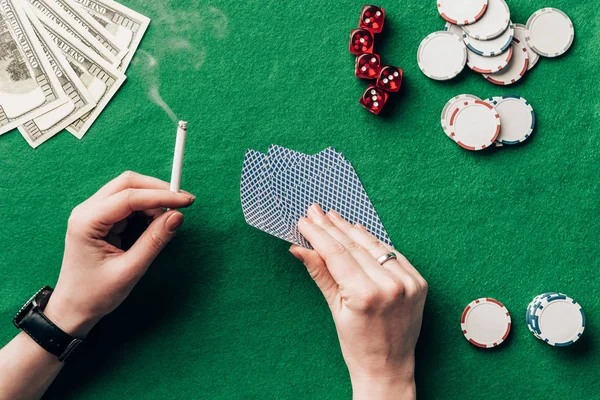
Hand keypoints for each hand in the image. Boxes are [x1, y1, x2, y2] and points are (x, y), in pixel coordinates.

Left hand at [43, 171, 194, 337]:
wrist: (74, 309)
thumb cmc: (95, 294)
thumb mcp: (130, 270)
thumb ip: (154, 241)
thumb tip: (177, 216)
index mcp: (87, 222)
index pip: (129, 196)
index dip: (161, 195)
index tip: (187, 201)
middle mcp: (87, 211)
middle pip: (127, 183)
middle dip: (157, 190)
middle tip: (183, 203)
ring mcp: (93, 213)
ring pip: (129, 190)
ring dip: (153, 200)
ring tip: (168, 221)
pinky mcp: (102, 219)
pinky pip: (128, 204)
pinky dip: (146, 210)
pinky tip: (156, 225)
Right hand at [290, 204, 426, 399]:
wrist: (388, 367)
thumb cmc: (357, 345)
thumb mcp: (334, 309)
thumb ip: (320, 273)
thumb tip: (299, 248)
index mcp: (366, 295)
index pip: (337, 254)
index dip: (318, 235)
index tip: (305, 221)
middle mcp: (391, 285)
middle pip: (354, 246)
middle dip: (332, 227)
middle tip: (314, 211)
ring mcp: (409, 282)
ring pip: (374, 246)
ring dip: (351, 230)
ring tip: (333, 216)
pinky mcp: (418, 282)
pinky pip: (392, 254)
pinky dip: (374, 242)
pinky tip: (358, 230)